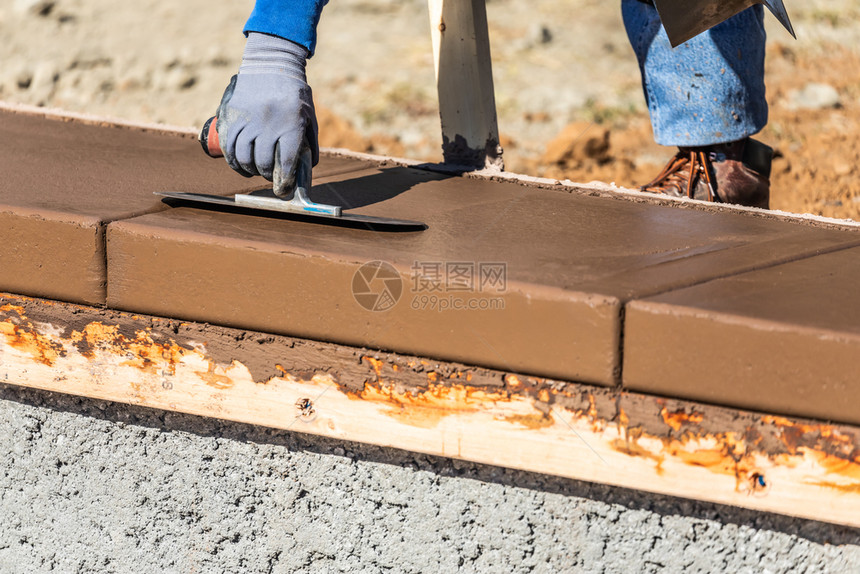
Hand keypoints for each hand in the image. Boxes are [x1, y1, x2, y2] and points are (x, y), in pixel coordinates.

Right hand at [215, 32, 318, 196]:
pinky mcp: (231, 114)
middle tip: (269, 177)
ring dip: (249, 169)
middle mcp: (268, 124)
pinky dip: (232, 159)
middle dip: (266, 175)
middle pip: (262, 162)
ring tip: (255, 170)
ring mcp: (247, 119)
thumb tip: (308, 168)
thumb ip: (310, 142)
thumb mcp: (309, 116)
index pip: (286, 162)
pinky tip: (239, 164)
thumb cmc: (295, 93)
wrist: (271, 63)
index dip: (284, 180)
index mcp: (290, 125)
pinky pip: (228, 144)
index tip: (283, 190)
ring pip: (242, 156)